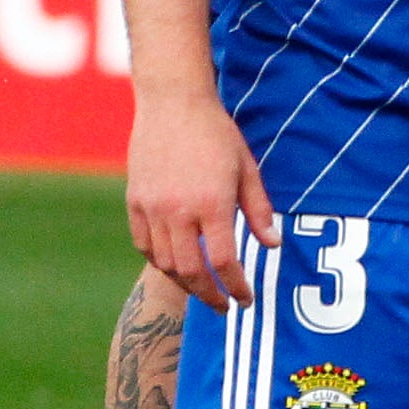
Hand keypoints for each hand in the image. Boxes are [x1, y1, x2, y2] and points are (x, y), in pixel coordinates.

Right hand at [128, 85, 272, 304]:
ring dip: (185, 282)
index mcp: (211, 202)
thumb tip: (273, 244)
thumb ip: (258, 210)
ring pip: (165, 262)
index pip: (223, 261)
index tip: (246, 299)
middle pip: (191, 271)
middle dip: (210, 295)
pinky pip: (144, 244)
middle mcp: (178, 210)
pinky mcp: (135, 201)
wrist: (173, 102)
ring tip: (202, 287)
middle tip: (223, 307)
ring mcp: (152, 207)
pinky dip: (159, 261)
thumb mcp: (247, 169)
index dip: (236, 286)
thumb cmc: (216, 133)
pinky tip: (174, 264)